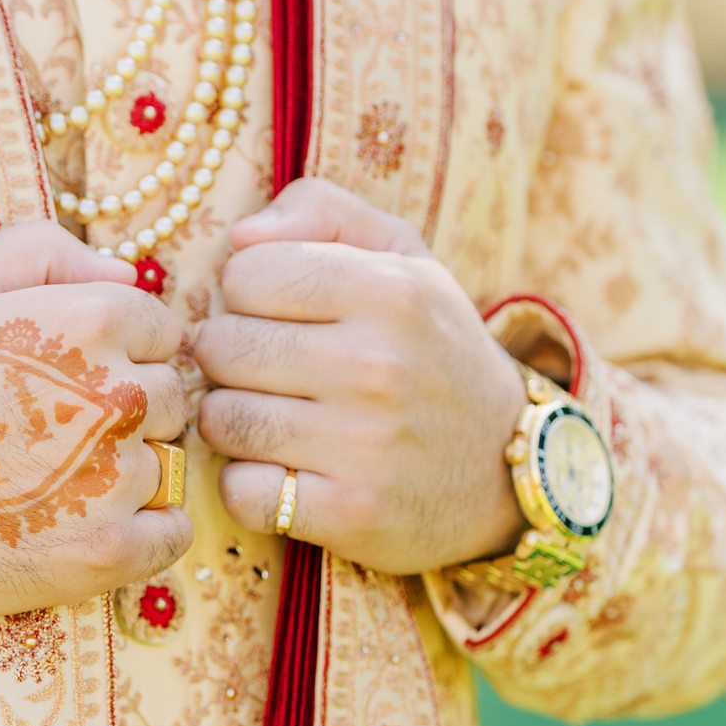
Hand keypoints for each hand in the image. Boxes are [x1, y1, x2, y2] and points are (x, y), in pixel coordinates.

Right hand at [0, 221, 193, 615]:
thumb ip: (44, 250)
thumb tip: (126, 272)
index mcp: (94, 319)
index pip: (160, 332)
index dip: (114, 354)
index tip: (63, 380)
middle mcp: (119, 394)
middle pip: (168, 398)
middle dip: (121, 411)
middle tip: (52, 433)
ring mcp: (119, 477)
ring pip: (166, 463)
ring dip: (124, 472)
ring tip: (51, 480)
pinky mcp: (111, 550)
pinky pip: (173, 532)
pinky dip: (143, 532)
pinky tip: (85, 524)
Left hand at [193, 179, 527, 574]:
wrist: (505, 465)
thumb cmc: (431, 348)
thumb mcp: (402, 257)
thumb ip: (323, 212)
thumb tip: (239, 237)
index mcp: (388, 290)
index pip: (243, 274)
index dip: (250, 296)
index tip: (284, 317)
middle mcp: (377, 366)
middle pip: (220, 347)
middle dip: (233, 359)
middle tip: (273, 373)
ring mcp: (365, 445)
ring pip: (221, 420)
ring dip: (234, 423)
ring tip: (275, 419)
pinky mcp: (351, 514)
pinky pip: (241, 491)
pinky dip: (250, 486)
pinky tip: (286, 473)